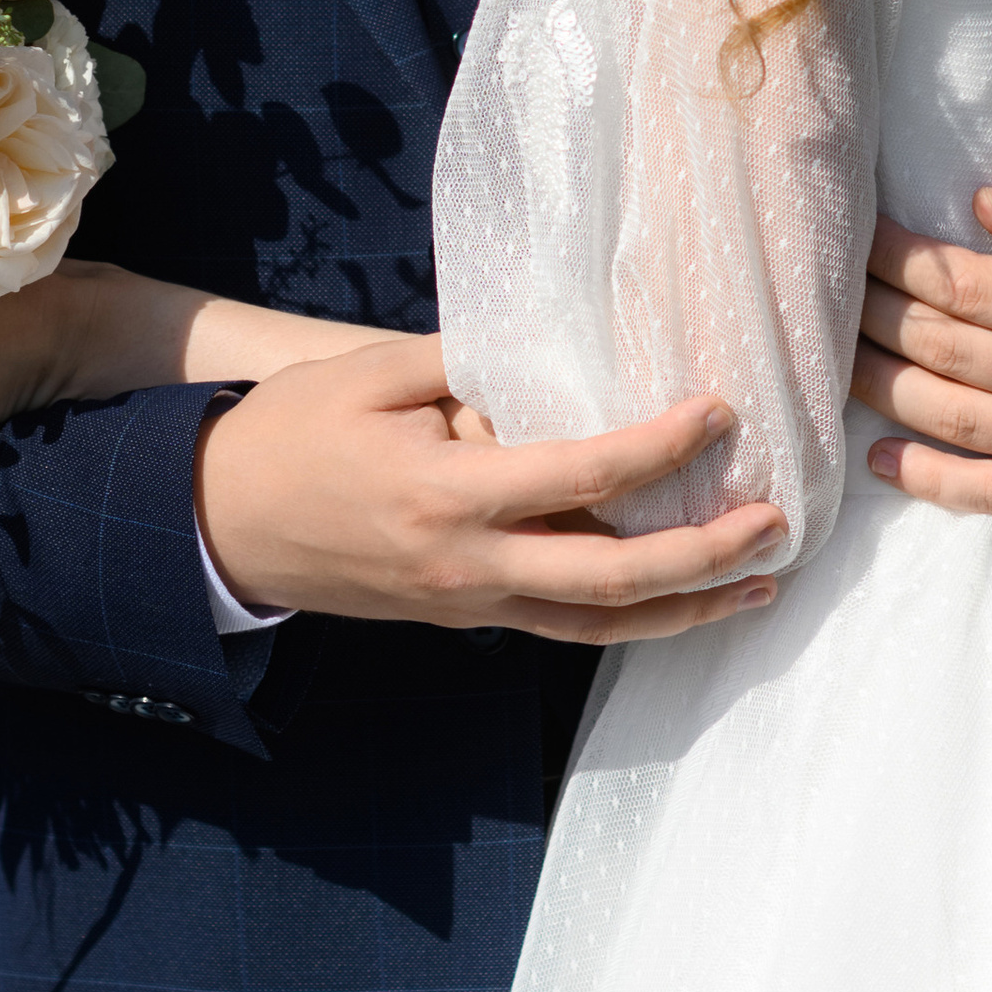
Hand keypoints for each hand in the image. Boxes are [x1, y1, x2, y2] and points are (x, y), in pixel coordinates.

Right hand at [194, 333, 786, 643]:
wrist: (215, 527)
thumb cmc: (288, 434)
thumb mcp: (370, 375)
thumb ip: (464, 371)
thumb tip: (554, 368)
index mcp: (446, 492)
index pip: (583, 475)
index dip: (661, 446)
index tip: (717, 409)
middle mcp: (467, 564)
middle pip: (612, 578)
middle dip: (704, 556)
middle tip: (776, 524)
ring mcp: (466, 602)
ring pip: (596, 622)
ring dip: (684, 607)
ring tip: (758, 582)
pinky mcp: (459, 617)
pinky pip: (558, 624)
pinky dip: (625, 616)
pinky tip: (673, 598)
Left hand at [852, 183, 991, 517]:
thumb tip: (982, 206)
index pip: (967, 287)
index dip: (901, 260)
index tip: (859, 234)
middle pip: (946, 350)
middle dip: (874, 313)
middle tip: (823, 285)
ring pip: (953, 420)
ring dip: (879, 388)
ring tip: (829, 355)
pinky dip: (930, 482)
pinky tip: (877, 458)